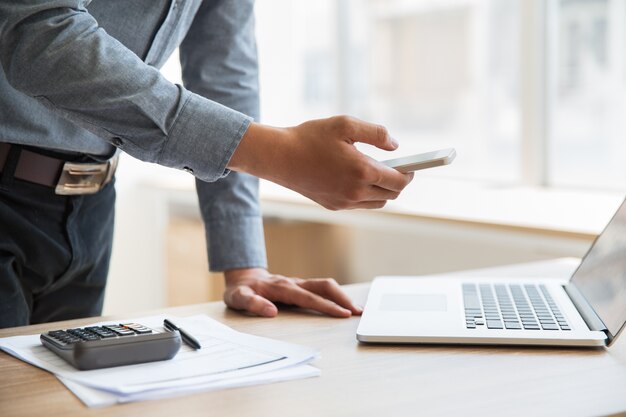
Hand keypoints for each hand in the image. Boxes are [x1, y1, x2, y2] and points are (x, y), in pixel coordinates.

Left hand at [223, 268, 362, 317]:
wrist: (243, 277)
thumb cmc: (241, 290)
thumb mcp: (238, 298)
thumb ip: (253, 303)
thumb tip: (272, 311)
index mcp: (282, 287)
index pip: (308, 297)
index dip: (326, 306)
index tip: (342, 313)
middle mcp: (294, 283)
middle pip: (324, 286)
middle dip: (343, 298)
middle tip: (358, 312)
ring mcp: (299, 284)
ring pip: (325, 286)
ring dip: (342, 296)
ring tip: (357, 310)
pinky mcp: (301, 287)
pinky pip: (322, 289)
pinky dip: (336, 296)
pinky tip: (345, 305)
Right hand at [228, 115, 413, 209]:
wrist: (278, 157)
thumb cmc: (310, 137)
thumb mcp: (345, 124)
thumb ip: (376, 133)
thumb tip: (395, 146)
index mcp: (362, 171)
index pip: (398, 181)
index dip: (409, 174)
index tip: (412, 166)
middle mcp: (355, 192)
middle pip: (390, 195)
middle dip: (398, 183)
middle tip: (397, 168)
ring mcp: (343, 202)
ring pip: (376, 202)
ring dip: (383, 190)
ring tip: (379, 173)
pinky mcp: (332, 205)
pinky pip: (359, 204)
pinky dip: (365, 194)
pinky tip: (359, 179)